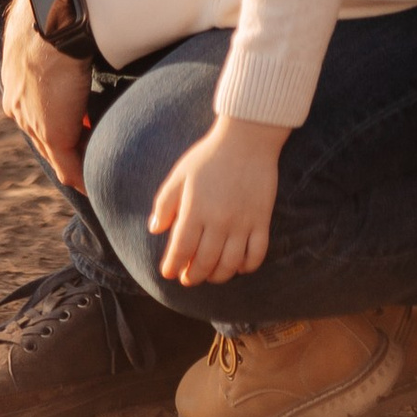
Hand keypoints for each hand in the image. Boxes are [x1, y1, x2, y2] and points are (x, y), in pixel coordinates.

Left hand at [0, 0, 91, 191]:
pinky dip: (80, 176)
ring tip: (93, 170)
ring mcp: (32, 120)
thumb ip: (53, 15)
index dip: (57, 115)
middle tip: (86, 152)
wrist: (54, 16)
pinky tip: (93, 183)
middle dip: (63, 142)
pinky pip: (67, 164)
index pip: (34, 105)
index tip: (78, 122)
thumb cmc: (53, 4)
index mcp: (15, 76)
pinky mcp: (52, 132)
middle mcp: (17, 101)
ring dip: (74, 161)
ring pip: (54, 151)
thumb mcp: (45, 11)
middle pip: (41, 132)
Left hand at [149, 112, 287, 287]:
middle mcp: (219, 221)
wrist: (247, 139)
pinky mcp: (261, 220)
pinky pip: (257, 254)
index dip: (172, 266)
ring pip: (230, 264)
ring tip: (210, 275)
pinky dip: (247, 266)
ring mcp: (242, 222)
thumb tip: (154, 229)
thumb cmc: (209, 156)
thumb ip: (164, 203)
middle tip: (187, 277)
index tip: (169, 272)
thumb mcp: (179, 175)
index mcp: (195, 210)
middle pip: (204, 262)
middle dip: (192, 276)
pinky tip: (238, 266)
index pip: (181, 250)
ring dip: (218, 276)